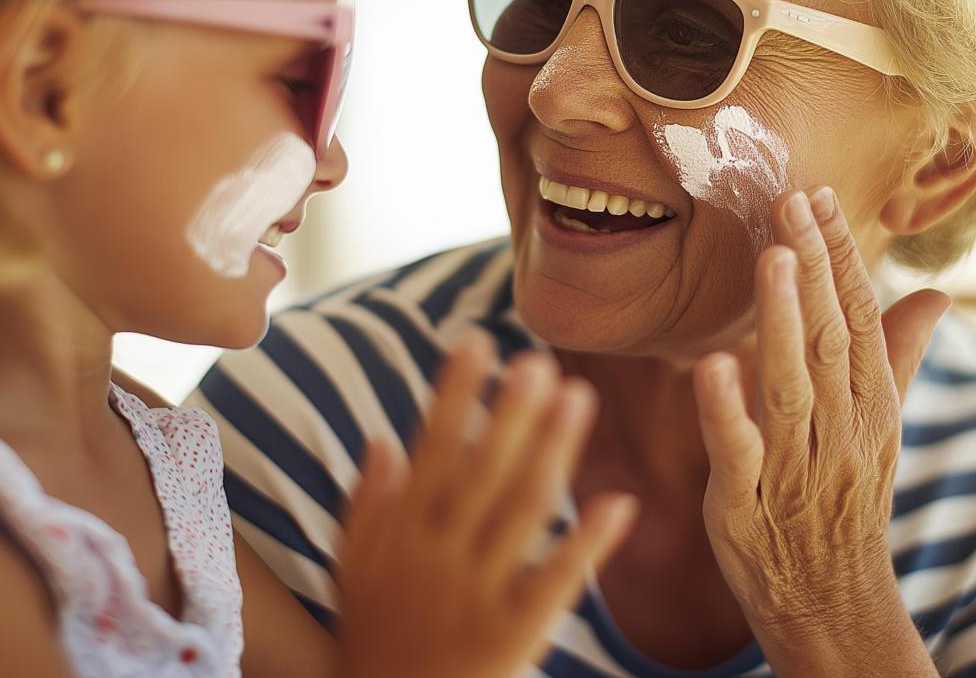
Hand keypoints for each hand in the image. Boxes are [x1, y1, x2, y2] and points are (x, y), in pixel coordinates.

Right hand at [334, 332, 637, 677]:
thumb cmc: (371, 635)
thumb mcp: (354, 566)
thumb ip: (369, 502)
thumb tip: (384, 437)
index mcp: (400, 529)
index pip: (431, 447)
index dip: (454, 393)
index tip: (477, 341)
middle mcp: (436, 553)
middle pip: (481, 470)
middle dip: (510, 412)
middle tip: (540, 359)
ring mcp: (476, 593)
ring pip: (520, 512)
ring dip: (551, 451)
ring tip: (579, 398)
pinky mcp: (512, 635)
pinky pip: (554, 584)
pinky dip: (586, 544)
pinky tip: (621, 503)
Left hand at [692, 187, 949, 674]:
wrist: (832, 601)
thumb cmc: (847, 500)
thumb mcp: (880, 427)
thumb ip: (900, 356)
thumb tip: (937, 293)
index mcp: (874, 406)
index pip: (862, 318)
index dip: (840, 257)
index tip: (818, 197)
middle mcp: (842, 432)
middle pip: (831, 340)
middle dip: (813, 268)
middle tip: (790, 202)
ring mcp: (796, 470)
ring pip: (791, 386)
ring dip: (782, 320)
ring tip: (772, 257)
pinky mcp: (746, 504)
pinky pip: (738, 451)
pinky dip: (726, 408)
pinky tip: (711, 364)